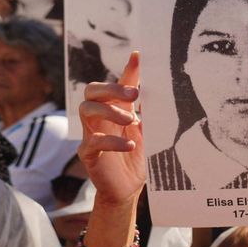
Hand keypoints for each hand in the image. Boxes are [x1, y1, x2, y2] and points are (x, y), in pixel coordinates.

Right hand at [78, 51, 144, 206]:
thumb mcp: (148, 134)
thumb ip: (149, 114)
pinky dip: (112, 141)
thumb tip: (162, 90)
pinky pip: (92, 141)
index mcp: (115, 111)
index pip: (118, 85)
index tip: (139, 57)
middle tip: (134, 95)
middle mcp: (100, 119)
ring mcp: (90, 135)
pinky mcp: (88, 154)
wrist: (127, 189)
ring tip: (131, 121)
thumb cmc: (136, 159)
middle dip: (111, 88)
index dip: (128, 71)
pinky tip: (130, 146)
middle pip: (92, 91)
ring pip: (86, 110)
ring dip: (109, 111)